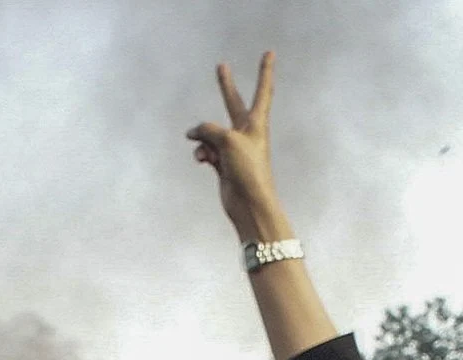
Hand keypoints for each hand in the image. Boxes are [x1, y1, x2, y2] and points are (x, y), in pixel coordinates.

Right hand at [187, 52, 286, 242]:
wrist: (249, 204)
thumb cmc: (247, 170)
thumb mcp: (227, 140)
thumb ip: (208, 129)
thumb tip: (193, 135)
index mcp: (256, 123)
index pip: (262, 91)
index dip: (265, 71)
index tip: (269, 53)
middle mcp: (246, 133)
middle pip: (233, 103)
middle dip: (226, 86)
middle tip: (222, 66)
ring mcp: (233, 148)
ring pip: (211, 132)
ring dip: (203, 139)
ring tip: (205, 152)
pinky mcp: (223, 164)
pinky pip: (206, 150)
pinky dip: (201, 153)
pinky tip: (201, 160)